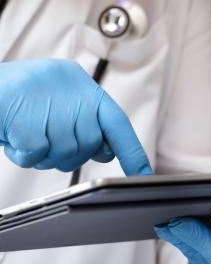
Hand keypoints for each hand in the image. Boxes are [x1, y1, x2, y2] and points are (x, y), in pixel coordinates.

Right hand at [0, 59, 151, 174]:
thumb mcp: (56, 104)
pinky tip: (12, 133)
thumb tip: (106, 151)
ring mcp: (52, 106)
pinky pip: (37, 155)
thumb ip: (83, 123)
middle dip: (66, 152)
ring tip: (24, 130)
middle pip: (88, 146)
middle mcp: (75, 92)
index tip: (145, 175)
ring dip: (43, 153)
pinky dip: (22, 153)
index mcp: (84, 88)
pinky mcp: (29, 122)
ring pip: (64, 154)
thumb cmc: (18, 97)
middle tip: (42, 135)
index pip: (118, 124)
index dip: (132, 152)